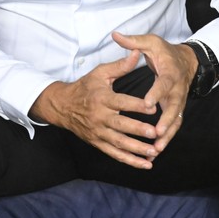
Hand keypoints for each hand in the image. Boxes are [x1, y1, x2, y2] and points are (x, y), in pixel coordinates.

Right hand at [29, 33, 197, 168]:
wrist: (62, 106)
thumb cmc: (85, 87)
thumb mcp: (100, 73)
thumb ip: (121, 65)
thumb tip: (138, 52)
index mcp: (102, 98)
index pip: (122, 103)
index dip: (138, 106)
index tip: (153, 108)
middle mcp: (100, 117)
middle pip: (121, 126)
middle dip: (138, 131)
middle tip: (155, 133)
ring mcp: (98, 133)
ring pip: (119, 143)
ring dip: (137, 150)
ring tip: (154, 152)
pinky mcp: (98, 143)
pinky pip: (115, 154)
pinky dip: (130, 160)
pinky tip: (146, 165)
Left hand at [111, 32, 197, 156]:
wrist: (186, 61)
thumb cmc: (166, 52)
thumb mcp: (152, 42)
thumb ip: (134, 41)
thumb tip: (116, 35)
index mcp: (169, 73)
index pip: (164, 84)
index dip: (156, 94)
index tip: (147, 104)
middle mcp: (177, 89)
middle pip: (174, 108)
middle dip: (165, 122)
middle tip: (156, 134)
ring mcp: (178, 102)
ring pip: (175, 121)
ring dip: (167, 136)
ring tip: (155, 149)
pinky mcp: (176, 110)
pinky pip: (173, 127)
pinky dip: (166, 139)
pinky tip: (155, 151)